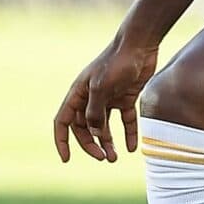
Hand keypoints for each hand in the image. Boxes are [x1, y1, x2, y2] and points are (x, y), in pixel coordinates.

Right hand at [54, 32, 158, 162]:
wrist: (140, 44)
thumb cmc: (118, 62)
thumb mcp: (102, 87)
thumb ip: (95, 112)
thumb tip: (94, 133)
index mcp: (78, 93)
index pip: (63, 121)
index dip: (62, 140)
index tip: (67, 158)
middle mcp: (91, 97)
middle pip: (84, 128)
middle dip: (90, 144)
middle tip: (104, 158)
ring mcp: (109, 97)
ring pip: (104, 126)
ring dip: (107, 143)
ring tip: (114, 158)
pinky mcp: (126, 97)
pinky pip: (125, 120)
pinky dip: (128, 133)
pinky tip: (131, 147)